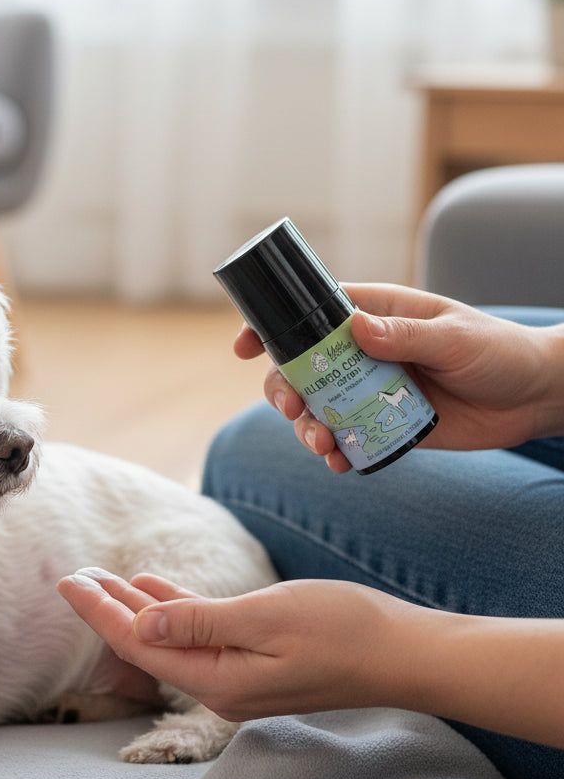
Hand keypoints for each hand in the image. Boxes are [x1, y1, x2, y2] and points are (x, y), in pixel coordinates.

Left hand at [58, 568, 563, 747]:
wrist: (403, 653)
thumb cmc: (340, 630)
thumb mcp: (263, 618)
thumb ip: (198, 621)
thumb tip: (140, 622)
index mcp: (215, 679)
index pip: (138, 643)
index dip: (98, 612)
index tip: (64, 580)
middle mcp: (219, 683)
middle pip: (146, 642)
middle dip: (106, 609)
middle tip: (71, 575)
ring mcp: (238, 672)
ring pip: (170, 634)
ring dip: (135, 605)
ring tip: (101, 578)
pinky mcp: (256, 657)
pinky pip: (200, 630)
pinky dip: (174, 606)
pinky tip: (154, 585)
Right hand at [235, 283, 563, 471]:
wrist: (533, 399)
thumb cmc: (497, 351)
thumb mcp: (454, 337)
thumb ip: (405, 335)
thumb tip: (356, 327)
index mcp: (374, 316)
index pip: (310, 314)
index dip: (271, 327)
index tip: (244, 347)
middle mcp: (362, 352)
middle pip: (299, 367)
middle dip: (282, 389)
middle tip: (293, 408)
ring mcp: (368, 390)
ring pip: (316, 407)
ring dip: (305, 427)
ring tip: (322, 446)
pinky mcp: (382, 425)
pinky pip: (345, 440)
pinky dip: (335, 454)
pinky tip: (340, 464)